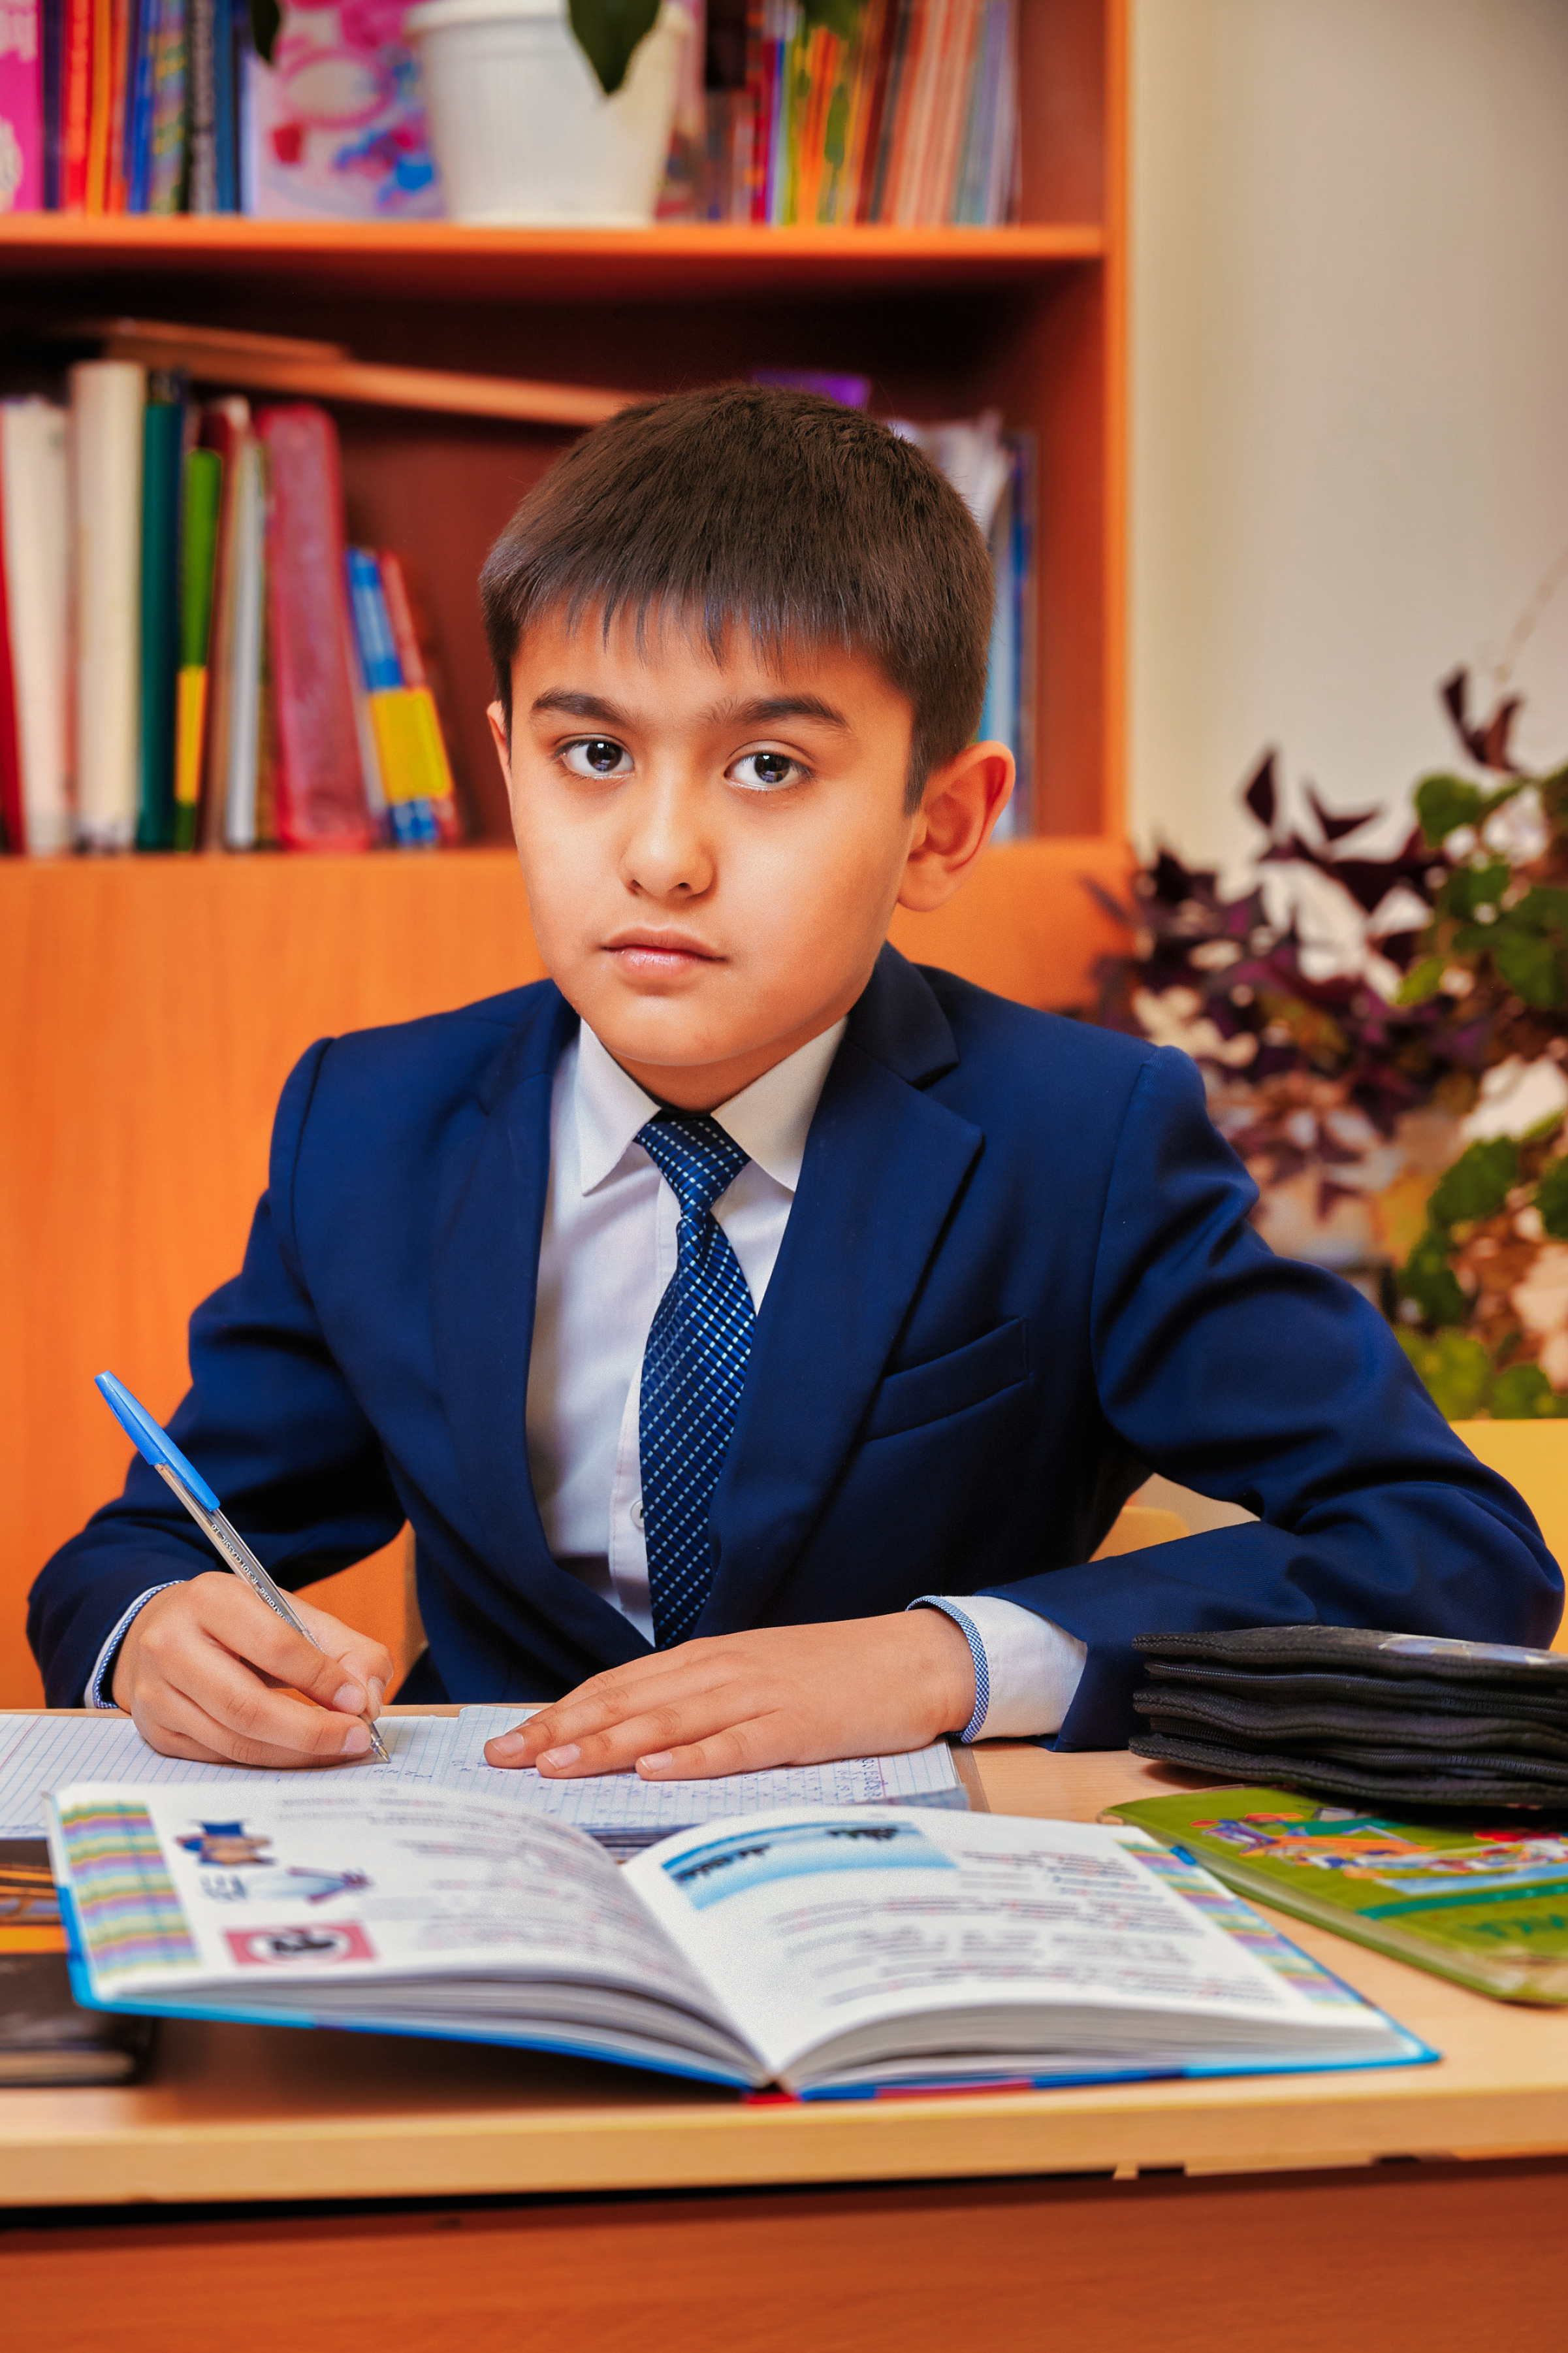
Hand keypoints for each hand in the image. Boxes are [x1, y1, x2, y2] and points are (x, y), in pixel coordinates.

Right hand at [112, 1572, 393, 1767]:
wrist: (165, 1630)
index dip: (321, 1678)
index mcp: (209, 1599)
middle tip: (355, 1738)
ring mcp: (157, 1693)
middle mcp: (171, 1645)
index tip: (359, 1701)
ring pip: (234, 1742)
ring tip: (336, 1748)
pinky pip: (220, 1759)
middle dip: (312, 1731)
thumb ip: (342, 1647)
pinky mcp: (156, 1732)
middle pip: (248, 1706)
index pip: (273, 1645)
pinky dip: (266, 1760)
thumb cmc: (238, 1622)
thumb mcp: (288, 1613)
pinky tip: (297, 1753)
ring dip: (295, 1753)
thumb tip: (368, 1697)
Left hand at [483, 1611, 974, 1780]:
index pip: (617, 1685)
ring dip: (609, 1743)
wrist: (912, 1659)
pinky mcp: (796, 1727)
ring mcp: (758, 1697)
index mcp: (708, 1660)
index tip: (509, 1738)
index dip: (561, 1712)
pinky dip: (693, 1758)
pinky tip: (656, 1771)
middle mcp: (721, 1671)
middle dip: (561, 1729)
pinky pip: (736, 1745)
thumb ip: (699, 1700)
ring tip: (557, 1764)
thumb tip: (635, 1734)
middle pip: (628, 1700)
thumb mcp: (755, 1676)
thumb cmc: (832, 1674)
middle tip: (505, 1756)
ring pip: (669, 1721)